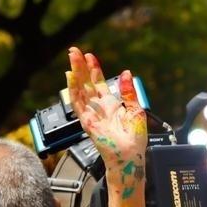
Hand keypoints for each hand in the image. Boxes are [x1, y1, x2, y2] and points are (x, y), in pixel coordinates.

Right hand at [66, 47, 146, 172]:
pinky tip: (71, 77)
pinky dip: (73, 90)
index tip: (90, 56)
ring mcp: (91, 113)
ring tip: (72, 57)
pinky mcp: (86, 120)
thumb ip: (129, 91)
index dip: (94, 69)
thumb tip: (127, 73)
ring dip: (75, 73)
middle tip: (74, 51)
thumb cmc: (134, 138)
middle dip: (80, 67)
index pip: (98, 83)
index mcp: (110, 104)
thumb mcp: (136, 109)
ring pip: (80, 89)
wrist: (130, 155)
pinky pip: (77, 103)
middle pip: (86, 82)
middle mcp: (98, 107)